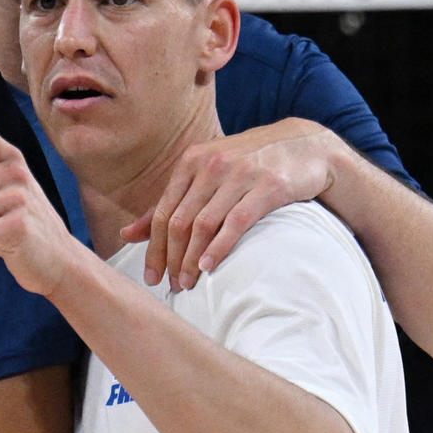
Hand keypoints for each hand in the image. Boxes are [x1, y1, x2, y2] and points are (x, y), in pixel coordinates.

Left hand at [118, 118, 337, 289]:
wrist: (306, 147)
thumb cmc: (250, 166)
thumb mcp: (207, 175)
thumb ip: (171, 203)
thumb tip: (127, 235)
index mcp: (190, 162)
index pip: (162, 212)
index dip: (153, 248)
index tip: (151, 276)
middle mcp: (210, 165)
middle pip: (178, 220)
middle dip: (170, 258)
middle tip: (171, 285)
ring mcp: (239, 174)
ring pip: (203, 223)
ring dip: (191, 258)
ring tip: (187, 283)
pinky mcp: (268, 185)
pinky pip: (235, 221)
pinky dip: (219, 246)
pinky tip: (208, 266)